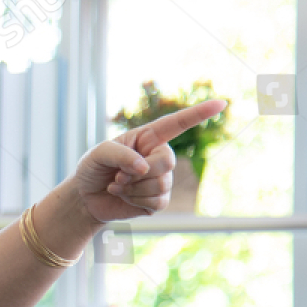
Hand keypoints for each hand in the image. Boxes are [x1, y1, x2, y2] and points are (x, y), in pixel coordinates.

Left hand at [72, 98, 227, 222]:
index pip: (177, 123)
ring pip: (161, 185)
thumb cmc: (92, 168)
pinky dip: (136, 201)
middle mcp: (158, 155)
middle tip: (118, 176)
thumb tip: (144, 168)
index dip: (199, 114)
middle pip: (167, 161)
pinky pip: (158, 202)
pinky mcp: (157, 200)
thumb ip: (120, 155)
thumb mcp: (98, 153)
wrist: (85, 197)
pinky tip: (125, 197)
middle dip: (140, 172)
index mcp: (147, 137)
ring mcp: (160, 178)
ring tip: (117, 185)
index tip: (221, 103)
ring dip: (133, 189)